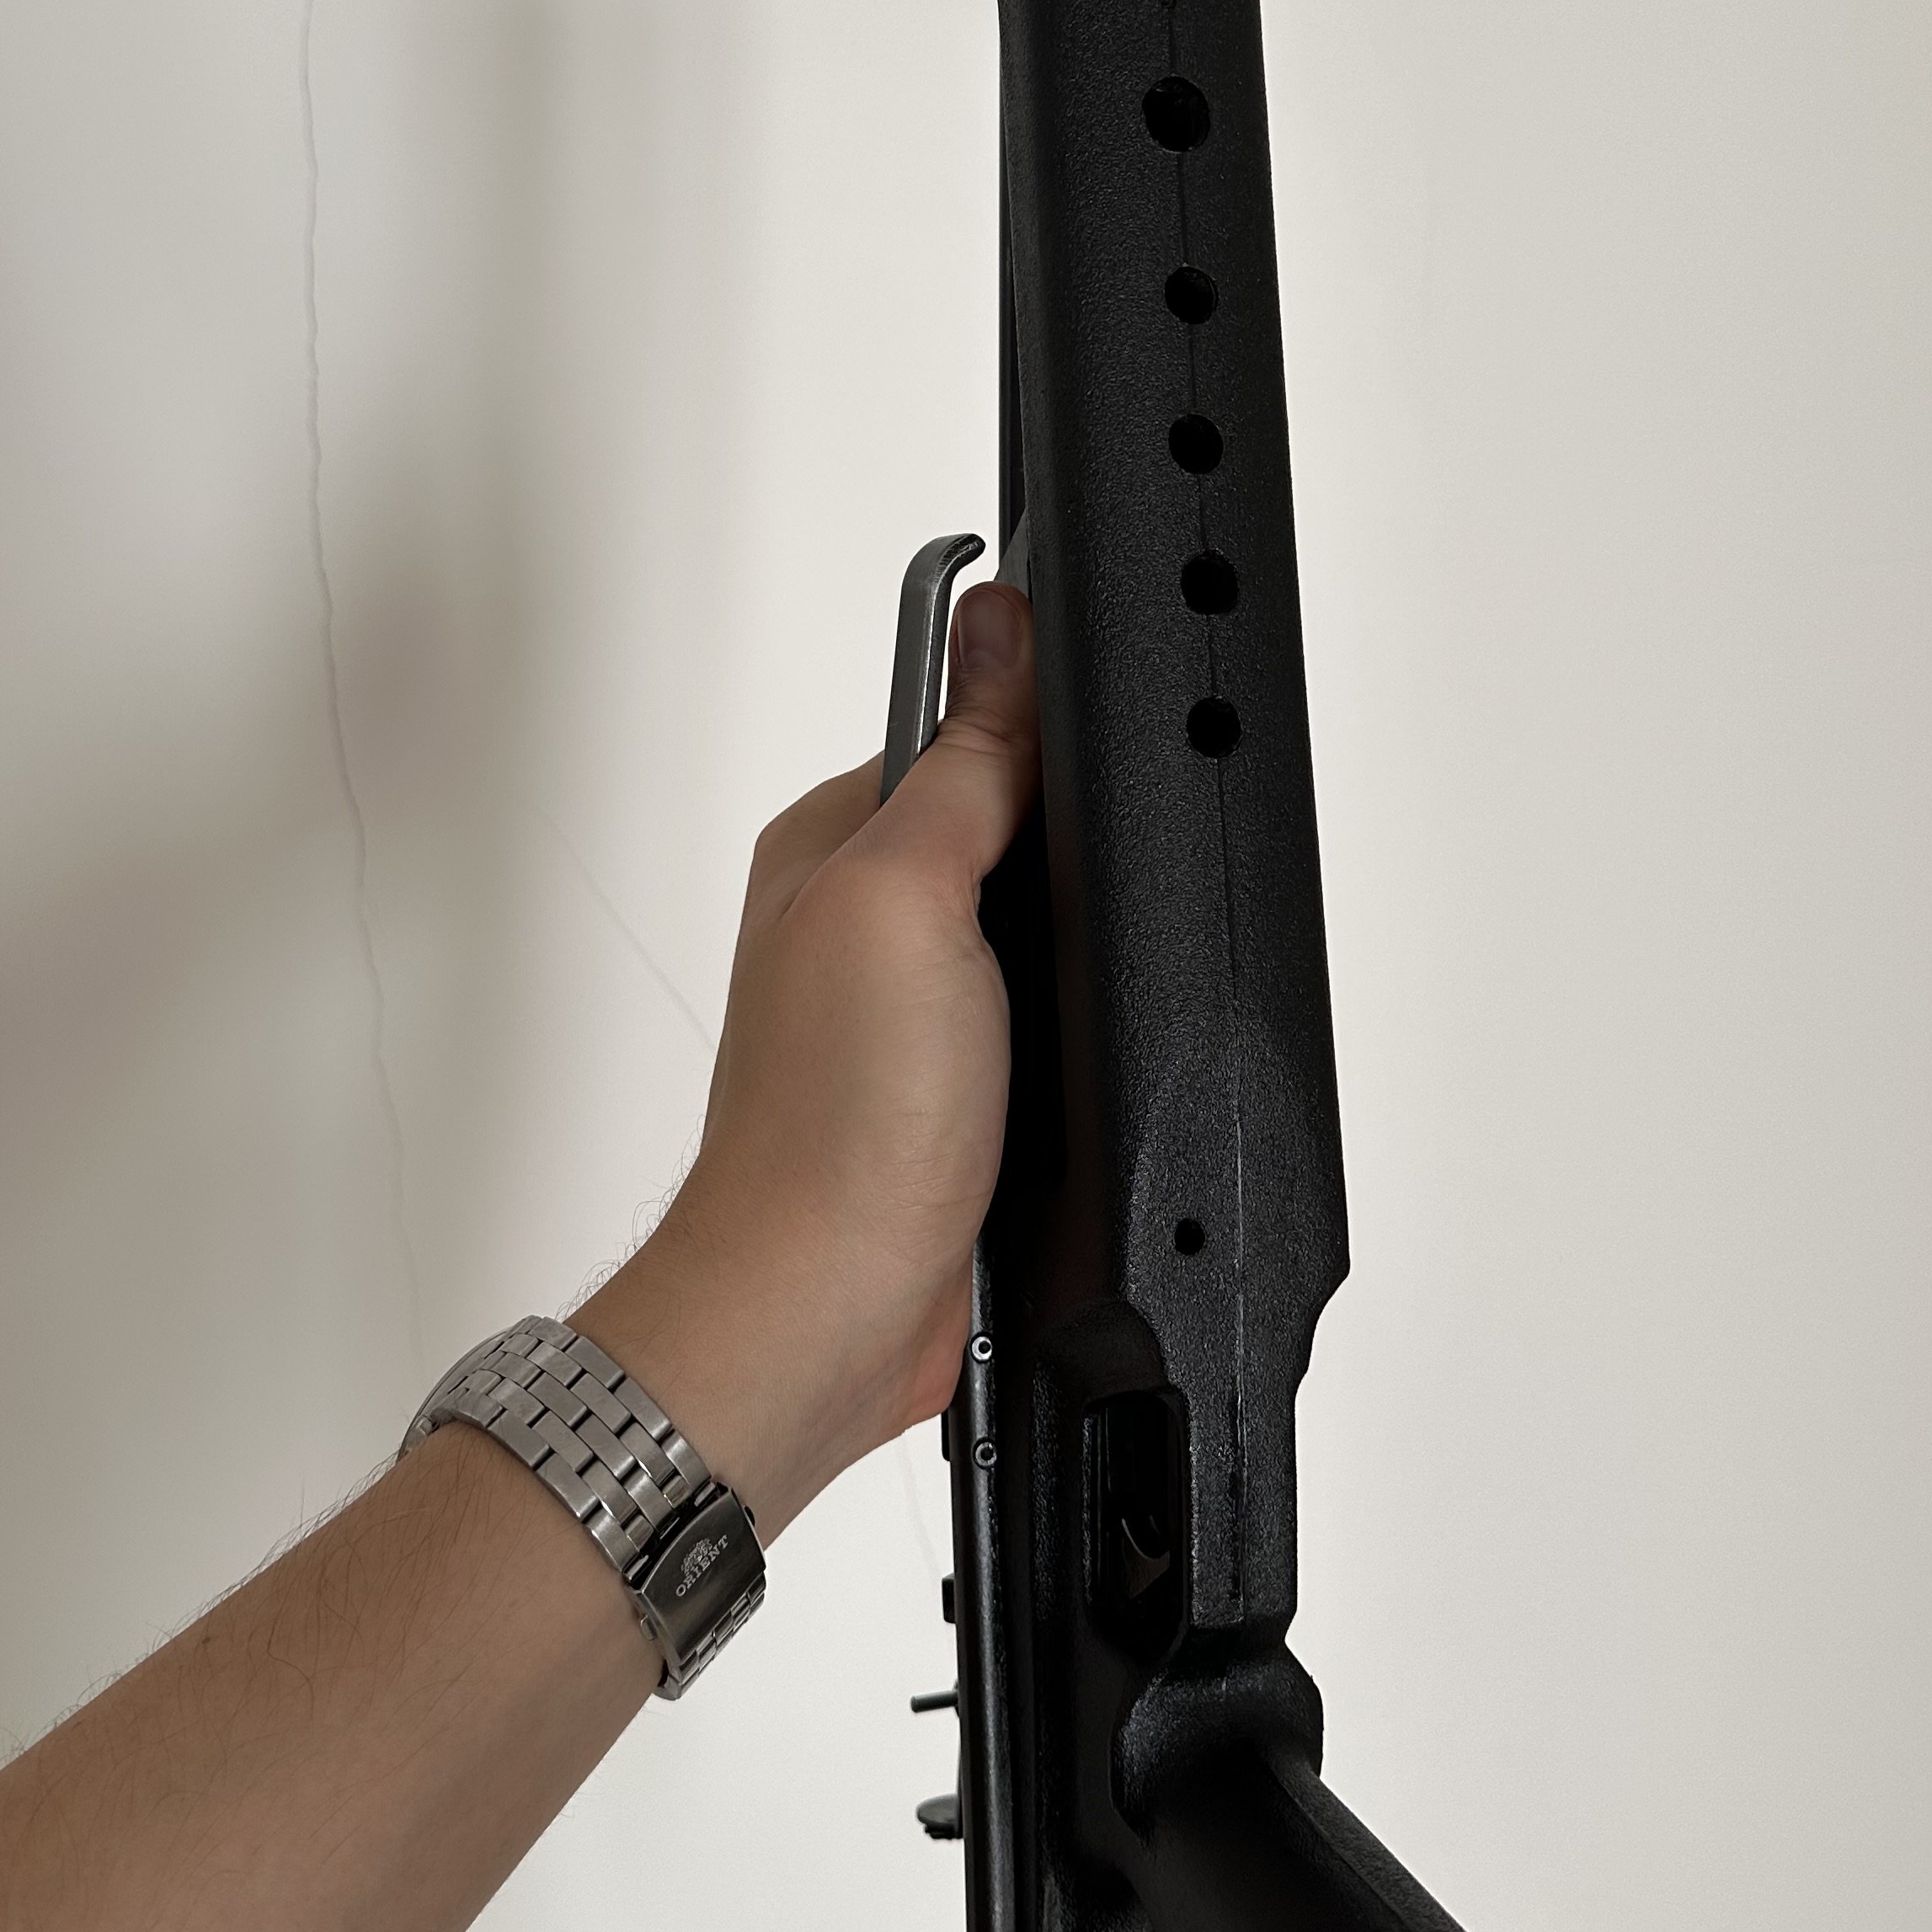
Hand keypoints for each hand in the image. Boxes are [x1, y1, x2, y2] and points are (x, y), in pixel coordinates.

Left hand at [583, 583, 1038, 1539]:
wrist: (828, 1308)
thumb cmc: (835, 1123)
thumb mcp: (908, 896)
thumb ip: (965, 765)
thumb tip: (998, 623)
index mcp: (832, 845)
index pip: (958, 729)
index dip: (1037, 731)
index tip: (1101, 751)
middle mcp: (862, 923)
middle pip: (1008, 829)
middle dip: (1069, 848)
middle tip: (1103, 886)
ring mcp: (907, 1015)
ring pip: (1033, 933)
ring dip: (1076, 952)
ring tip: (1090, 979)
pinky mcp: (954, 1096)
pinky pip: (1038, 1027)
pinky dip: (1072, 1033)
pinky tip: (1081, 1051)